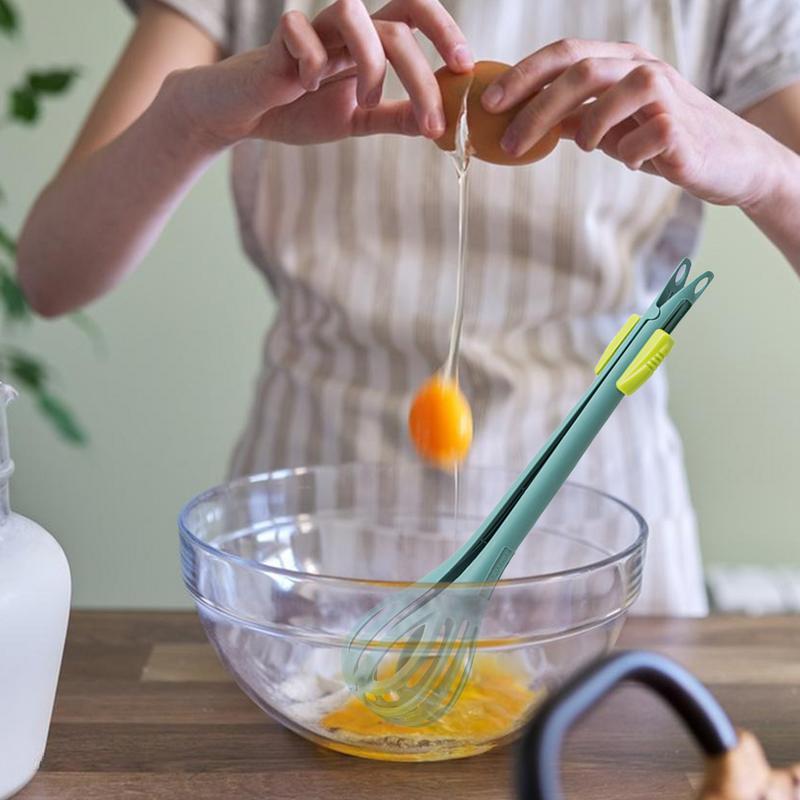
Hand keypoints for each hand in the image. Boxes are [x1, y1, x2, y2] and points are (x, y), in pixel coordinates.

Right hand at [165, 0, 472, 149]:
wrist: (247, 116)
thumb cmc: (299, 110)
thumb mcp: (356, 120)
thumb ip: (393, 117)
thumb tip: (436, 125)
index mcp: (368, 43)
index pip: (412, 16)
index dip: (443, 31)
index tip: (464, 67)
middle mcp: (346, 31)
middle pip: (395, 25)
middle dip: (420, 73)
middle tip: (434, 117)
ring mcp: (313, 31)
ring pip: (352, 12)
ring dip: (371, 62)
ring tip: (365, 102)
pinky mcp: (279, 41)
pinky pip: (299, 29)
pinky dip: (313, 59)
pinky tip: (309, 86)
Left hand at [480, 39, 779, 207]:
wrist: (726, 161)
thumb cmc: (662, 140)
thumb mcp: (612, 126)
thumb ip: (576, 118)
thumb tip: (525, 123)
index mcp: (620, 62)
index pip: (564, 55)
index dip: (524, 76)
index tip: (489, 104)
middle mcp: (642, 68)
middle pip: (580, 72)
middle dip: (535, 108)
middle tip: (507, 142)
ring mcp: (665, 94)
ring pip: (610, 95)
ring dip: (588, 129)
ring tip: (588, 147)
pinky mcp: (681, 127)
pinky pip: (642, 138)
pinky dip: (629, 154)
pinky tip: (637, 161)